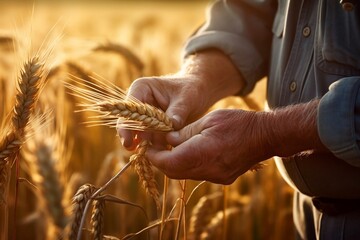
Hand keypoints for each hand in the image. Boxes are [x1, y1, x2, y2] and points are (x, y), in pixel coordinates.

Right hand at [117, 50, 243, 150]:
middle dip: (134, 139)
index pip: (129, 109)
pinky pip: (149, 140)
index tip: (129, 141)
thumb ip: (177, 112)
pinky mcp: (152, 128)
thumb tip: (171, 126)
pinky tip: (161, 155)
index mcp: (142, 89)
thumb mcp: (186, 99)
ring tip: (156, 155)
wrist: (199, 92)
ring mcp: (144, 117)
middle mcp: (139, 103)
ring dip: (146, 145)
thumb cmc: (191, 89)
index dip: (127, 125)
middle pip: (129, 124)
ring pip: (139, 135)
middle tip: (141, 152)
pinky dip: (154, 148)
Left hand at [145, 109, 271, 183]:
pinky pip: (198, 174)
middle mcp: (208, 170)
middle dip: (161, 161)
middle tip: (155, 148)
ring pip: (185, 175)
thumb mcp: (208, 120)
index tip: (147, 146)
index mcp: (202, 153)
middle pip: (174, 172)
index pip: (167, 163)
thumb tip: (168, 139)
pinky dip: (188, 165)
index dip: (153, 156)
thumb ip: (185, 132)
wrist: (266, 136)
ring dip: (174, 164)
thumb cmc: (238, 123)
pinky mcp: (222, 178)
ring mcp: (216, 177)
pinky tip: (189, 152)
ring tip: (170, 148)